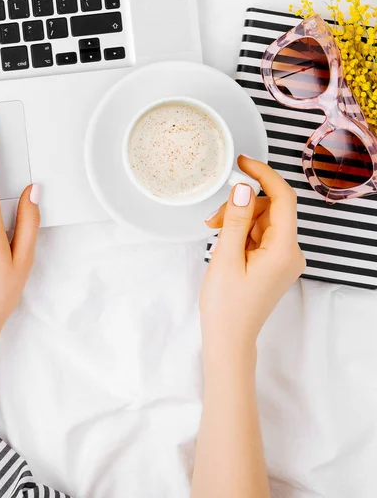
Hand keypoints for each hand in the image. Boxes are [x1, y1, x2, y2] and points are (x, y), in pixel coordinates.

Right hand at [201, 156, 304, 358]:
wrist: (228, 339)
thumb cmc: (226, 305)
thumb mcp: (226, 258)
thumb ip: (237, 220)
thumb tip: (244, 187)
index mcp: (284, 250)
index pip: (283, 199)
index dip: (264, 175)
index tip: (242, 162)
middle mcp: (291, 252)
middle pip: (269, 209)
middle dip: (240, 206)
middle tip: (212, 220)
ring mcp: (283, 258)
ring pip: (262, 221)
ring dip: (237, 220)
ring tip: (213, 233)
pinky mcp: (273, 263)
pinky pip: (259, 235)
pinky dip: (240, 232)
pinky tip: (223, 241)